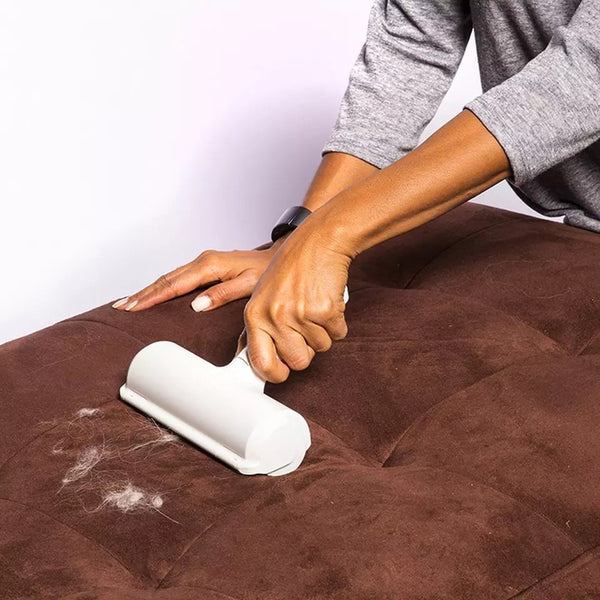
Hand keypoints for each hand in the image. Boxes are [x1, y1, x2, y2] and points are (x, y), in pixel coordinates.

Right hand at [112, 236, 288, 311]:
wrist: (277, 260)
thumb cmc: (267, 273)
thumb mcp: (249, 285)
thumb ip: (223, 294)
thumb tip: (196, 305)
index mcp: (210, 266)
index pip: (174, 284)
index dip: (152, 297)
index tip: (133, 308)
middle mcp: (203, 262)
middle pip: (165, 280)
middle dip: (142, 294)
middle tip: (122, 308)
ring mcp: (203, 264)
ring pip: (169, 278)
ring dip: (148, 290)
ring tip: (129, 303)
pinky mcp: (206, 268)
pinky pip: (177, 278)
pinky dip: (161, 287)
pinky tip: (153, 294)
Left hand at [237, 222, 351, 382]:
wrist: (318, 242)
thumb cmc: (291, 268)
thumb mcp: (263, 296)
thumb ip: (260, 328)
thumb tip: (255, 362)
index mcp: (255, 315)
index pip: (260, 362)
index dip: (275, 374)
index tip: (282, 372)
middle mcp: (275, 317)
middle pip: (298, 362)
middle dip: (307, 350)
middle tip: (305, 327)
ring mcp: (300, 314)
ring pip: (321, 348)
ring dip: (323, 332)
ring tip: (314, 307)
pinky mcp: (325, 310)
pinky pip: (338, 335)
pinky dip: (337, 322)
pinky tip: (328, 302)